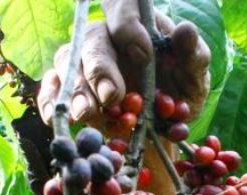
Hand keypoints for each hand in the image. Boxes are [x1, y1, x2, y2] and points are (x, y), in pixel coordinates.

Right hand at [37, 0, 210, 124]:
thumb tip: (185, 30)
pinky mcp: (72, 90)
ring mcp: (86, 64)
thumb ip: (193, 55)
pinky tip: (58, 117)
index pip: (123, 6)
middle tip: (112, 96)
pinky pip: (52, 87)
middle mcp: (108, 39)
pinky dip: (51, 101)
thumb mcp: (195, 76)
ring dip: (76, 88)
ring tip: (87, 113)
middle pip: (92, 39)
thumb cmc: (180, 93)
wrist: (164, 129)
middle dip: (100, 68)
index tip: (144, 55)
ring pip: (68, 61)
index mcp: (138, 26)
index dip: (127, 26)